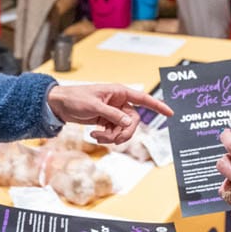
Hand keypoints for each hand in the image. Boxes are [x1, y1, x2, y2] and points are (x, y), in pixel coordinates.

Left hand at [46, 83, 172, 144]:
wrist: (59, 105)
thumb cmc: (75, 99)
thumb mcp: (94, 107)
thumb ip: (113, 115)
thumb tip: (130, 122)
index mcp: (119, 92)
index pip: (143, 99)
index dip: (157, 105)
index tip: (170, 113)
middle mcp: (119, 102)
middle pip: (134, 121)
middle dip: (124, 132)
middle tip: (113, 139)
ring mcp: (113, 113)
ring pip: (124, 129)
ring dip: (112, 137)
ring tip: (97, 136)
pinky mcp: (107, 121)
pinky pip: (114, 133)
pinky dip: (106, 137)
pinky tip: (94, 134)